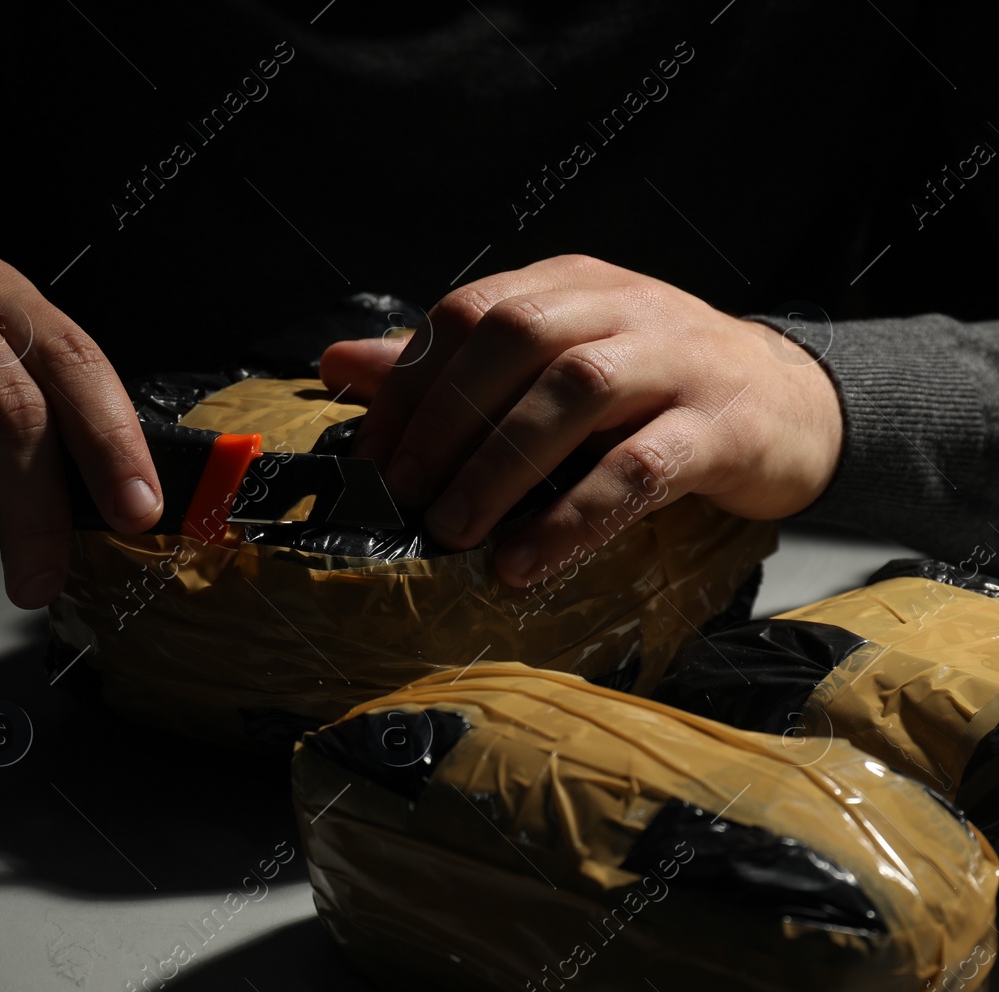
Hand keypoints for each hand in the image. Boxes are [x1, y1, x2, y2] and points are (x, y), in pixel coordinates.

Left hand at [320, 255, 842, 586]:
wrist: (797, 405)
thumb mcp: (554, 361)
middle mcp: (623, 308)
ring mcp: (679, 361)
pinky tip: (526, 561)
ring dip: (498, 466)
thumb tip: (338, 362)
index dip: (411, 384)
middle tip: (404, 496)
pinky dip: (575, 516)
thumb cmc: (653, 389)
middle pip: (517, 338)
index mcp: (571, 285)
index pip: (470, 312)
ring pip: (575, 392)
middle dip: (445, 420)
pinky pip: (639, 467)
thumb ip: (452, 366)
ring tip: (451, 531)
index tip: (372, 459)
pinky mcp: (722, 428)